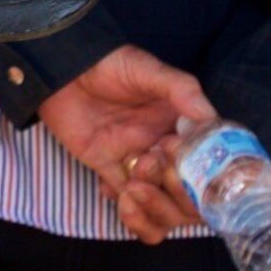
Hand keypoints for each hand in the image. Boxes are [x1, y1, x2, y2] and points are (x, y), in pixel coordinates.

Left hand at [33, 46, 212, 243]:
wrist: (62, 68)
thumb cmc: (109, 63)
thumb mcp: (146, 69)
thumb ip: (180, 89)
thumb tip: (208, 116)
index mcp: (181, 126)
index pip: (206, 163)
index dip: (198, 170)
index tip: (173, 151)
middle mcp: (164, 148)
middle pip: (188, 194)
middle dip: (175, 194)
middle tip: (149, 165)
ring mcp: (137, 160)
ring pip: (161, 205)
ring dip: (153, 206)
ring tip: (133, 187)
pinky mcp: (108, 166)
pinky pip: (126, 199)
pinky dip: (126, 208)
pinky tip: (113, 190)